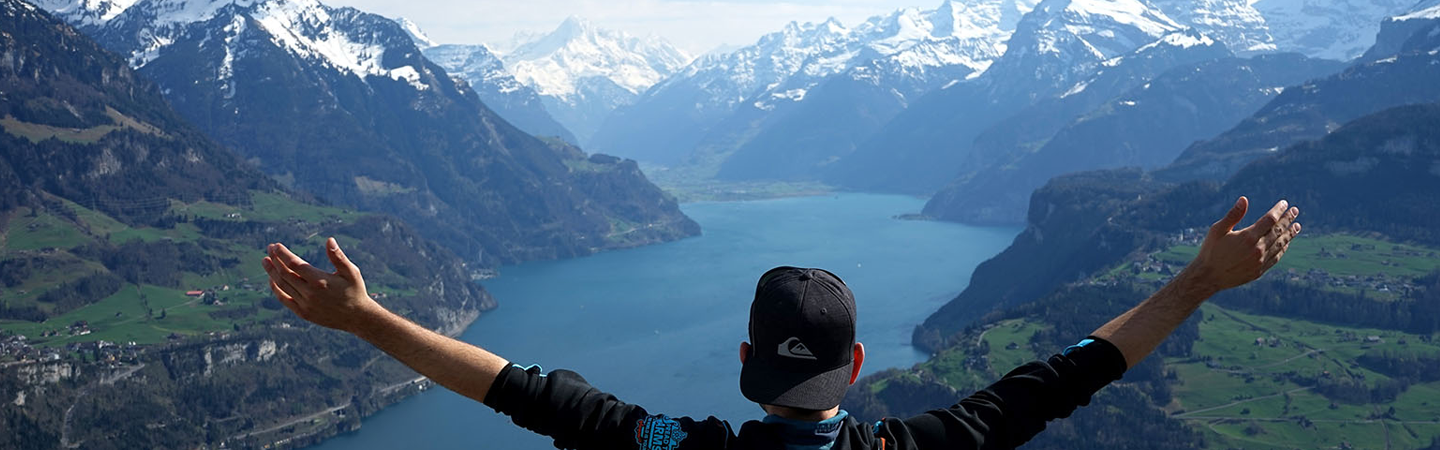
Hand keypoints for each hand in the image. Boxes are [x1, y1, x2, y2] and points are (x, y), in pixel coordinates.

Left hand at [261, 237, 386, 332]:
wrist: (357, 317)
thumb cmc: (355, 290)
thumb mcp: (351, 272)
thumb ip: (338, 256)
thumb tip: (329, 240)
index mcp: (320, 280)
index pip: (295, 264)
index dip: (283, 254)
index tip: (276, 246)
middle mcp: (310, 293)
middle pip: (285, 274)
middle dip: (275, 260)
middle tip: (269, 249)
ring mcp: (305, 304)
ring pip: (282, 286)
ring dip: (272, 272)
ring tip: (266, 261)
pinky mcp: (303, 313)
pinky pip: (284, 300)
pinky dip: (276, 289)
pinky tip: (272, 280)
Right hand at [1186, 197, 1300, 292]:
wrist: (1208, 277)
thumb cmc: (1211, 251)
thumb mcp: (1217, 230)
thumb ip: (1233, 215)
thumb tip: (1244, 199)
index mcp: (1248, 237)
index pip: (1269, 219)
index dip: (1278, 210)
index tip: (1284, 203)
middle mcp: (1257, 249)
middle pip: (1278, 230)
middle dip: (1288, 219)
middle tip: (1295, 210)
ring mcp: (1260, 261)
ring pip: (1280, 244)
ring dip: (1289, 234)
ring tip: (1297, 226)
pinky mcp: (1260, 270)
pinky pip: (1276, 257)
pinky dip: (1283, 248)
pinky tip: (1286, 243)